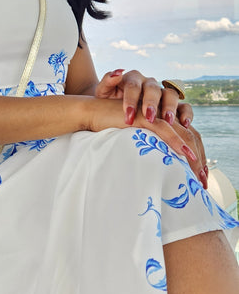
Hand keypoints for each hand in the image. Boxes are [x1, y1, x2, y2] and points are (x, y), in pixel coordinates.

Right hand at [87, 96, 208, 187]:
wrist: (91, 113)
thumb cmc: (109, 128)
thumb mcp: (132, 141)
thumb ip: (148, 148)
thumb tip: (156, 172)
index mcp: (162, 119)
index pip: (187, 136)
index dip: (197, 155)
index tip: (201, 176)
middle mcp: (162, 114)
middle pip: (189, 135)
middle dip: (198, 158)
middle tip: (203, 180)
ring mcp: (155, 114)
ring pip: (181, 132)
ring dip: (192, 153)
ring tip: (197, 172)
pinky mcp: (145, 115)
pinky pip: (165, 128)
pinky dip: (176, 142)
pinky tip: (185, 155)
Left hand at [95, 69, 192, 127]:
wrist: (114, 107)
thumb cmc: (108, 101)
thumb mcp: (103, 92)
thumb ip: (107, 81)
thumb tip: (118, 72)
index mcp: (133, 78)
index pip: (133, 86)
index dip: (131, 100)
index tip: (128, 116)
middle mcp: (149, 83)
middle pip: (154, 89)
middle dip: (151, 103)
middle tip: (148, 117)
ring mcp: (162, 93)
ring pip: (171, 94)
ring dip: (170, 107)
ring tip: (168, 122)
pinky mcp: (173, 104)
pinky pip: (184, 106)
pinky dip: (186, 113)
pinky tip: (184, 125)